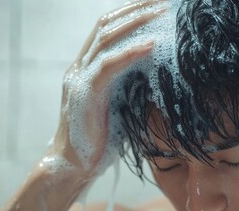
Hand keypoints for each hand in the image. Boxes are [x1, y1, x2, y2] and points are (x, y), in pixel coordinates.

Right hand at [46, 0, 167, 177]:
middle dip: (136, 9)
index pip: (107, 30)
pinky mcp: (85, 92)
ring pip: (107, 38)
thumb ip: (127, 85)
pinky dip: (131, 52)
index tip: (156, 5)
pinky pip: (109, 65)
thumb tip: (156, 72)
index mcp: (86, 68)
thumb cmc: (98, 140)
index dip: (130, 13)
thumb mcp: (116, 105)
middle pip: (107, 25)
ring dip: (137, 22)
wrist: (73, 166)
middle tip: (164, 0)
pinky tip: (153, 45)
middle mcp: (80, 67)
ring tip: (163, 12)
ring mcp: (80, 77)